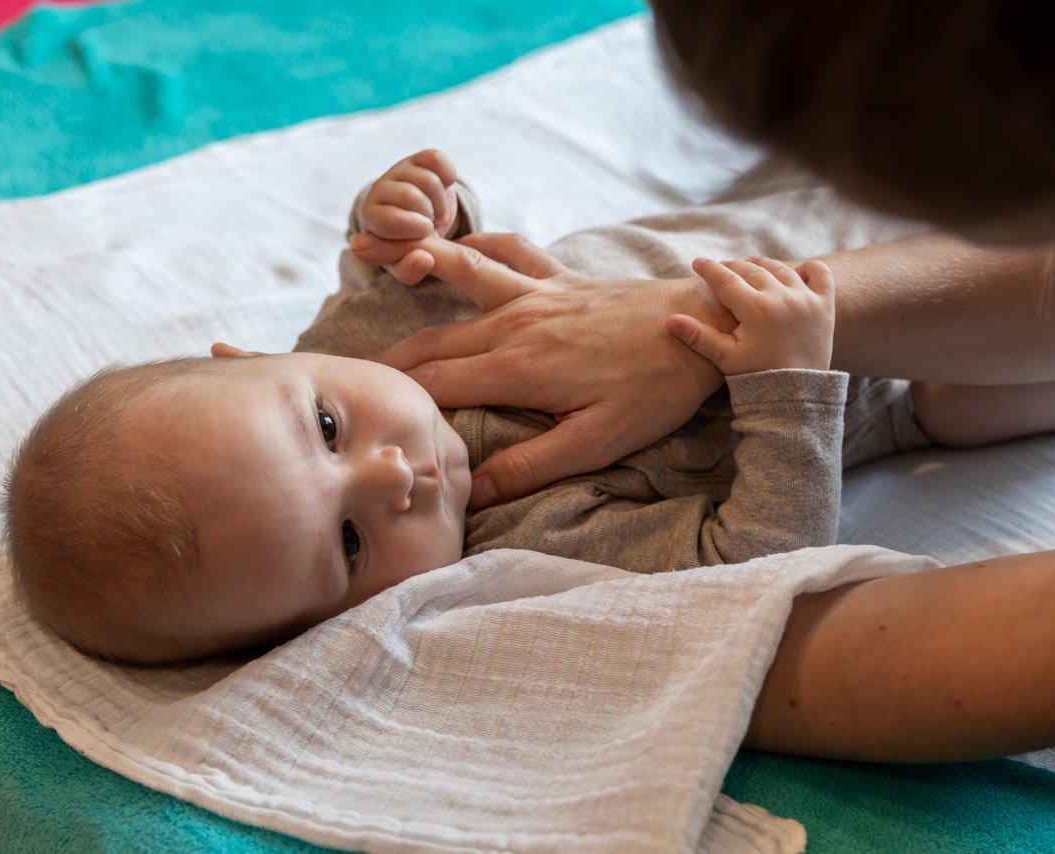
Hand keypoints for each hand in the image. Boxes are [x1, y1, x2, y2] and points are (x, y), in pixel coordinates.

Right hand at [354, 232, 732, 507]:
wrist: (708, 325)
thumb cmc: (655, 389)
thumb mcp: (598, 443)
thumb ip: (530, 466)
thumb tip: (473, 493)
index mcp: (517, 368)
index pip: (433, 386)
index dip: (393, 401)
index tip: (359, 416)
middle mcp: (515, 323)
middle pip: (431, 341)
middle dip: (385, 358)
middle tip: (345, 373)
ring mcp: (535, 293)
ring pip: (456, 279)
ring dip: (409, 270)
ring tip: (365, 258)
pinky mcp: (559, 279)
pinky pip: (505, 251)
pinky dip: (473, 245)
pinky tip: (453, 246)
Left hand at [356, 149, 460, 283]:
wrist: (424, 222)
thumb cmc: (410, 247)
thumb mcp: (406, 265)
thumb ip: (410, 269)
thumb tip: (424, 259)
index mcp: (371, 217)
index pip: (388, 220)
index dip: (414, 228)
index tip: (425, 234)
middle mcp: (380, 190)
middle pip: (410, 197)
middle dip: (429, 215)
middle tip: (431, 225)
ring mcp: (400, 170)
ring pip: (428, 180)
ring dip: (441, 201)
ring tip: (437, 212)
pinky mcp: (420, 157)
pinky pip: (438, 160)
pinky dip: (448, 176)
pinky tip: (444, 189)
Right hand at [666, 256, 834, 374]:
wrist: (799, 396)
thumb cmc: (758, 377)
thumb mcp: (725, 358)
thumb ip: (698, 336)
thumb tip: (670, 320)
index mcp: (755, 309)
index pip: (726, 279)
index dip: (708, 269)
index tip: (697, 262)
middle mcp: (782, 297)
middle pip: (752, 270)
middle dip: (733, 266)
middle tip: (722, 268)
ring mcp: (806, 299)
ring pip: (781, 269)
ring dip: (763, 264)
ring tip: (751, 264)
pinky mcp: (825, 306)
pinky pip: (821, 274)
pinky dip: (810, 268)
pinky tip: (798, 270)